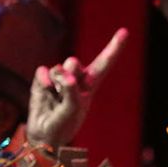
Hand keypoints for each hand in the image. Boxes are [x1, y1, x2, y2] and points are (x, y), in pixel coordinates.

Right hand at [27, 28, 128, 148]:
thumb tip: (65, 75)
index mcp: (90, 85)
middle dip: (70, 72)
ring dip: (57, 81)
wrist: (44, 135)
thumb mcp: (73, 110)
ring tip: (56, 97)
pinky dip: (44, 79)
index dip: (114, 47)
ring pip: (58, 68)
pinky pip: (43, 71)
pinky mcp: (43, 81)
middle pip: (74, 63)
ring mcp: (58, 79)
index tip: (124, 31)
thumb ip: (71, 91)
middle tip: (68, 86)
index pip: (104, 63)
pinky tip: (46, 89)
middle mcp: (76, 79)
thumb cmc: (64, 124)